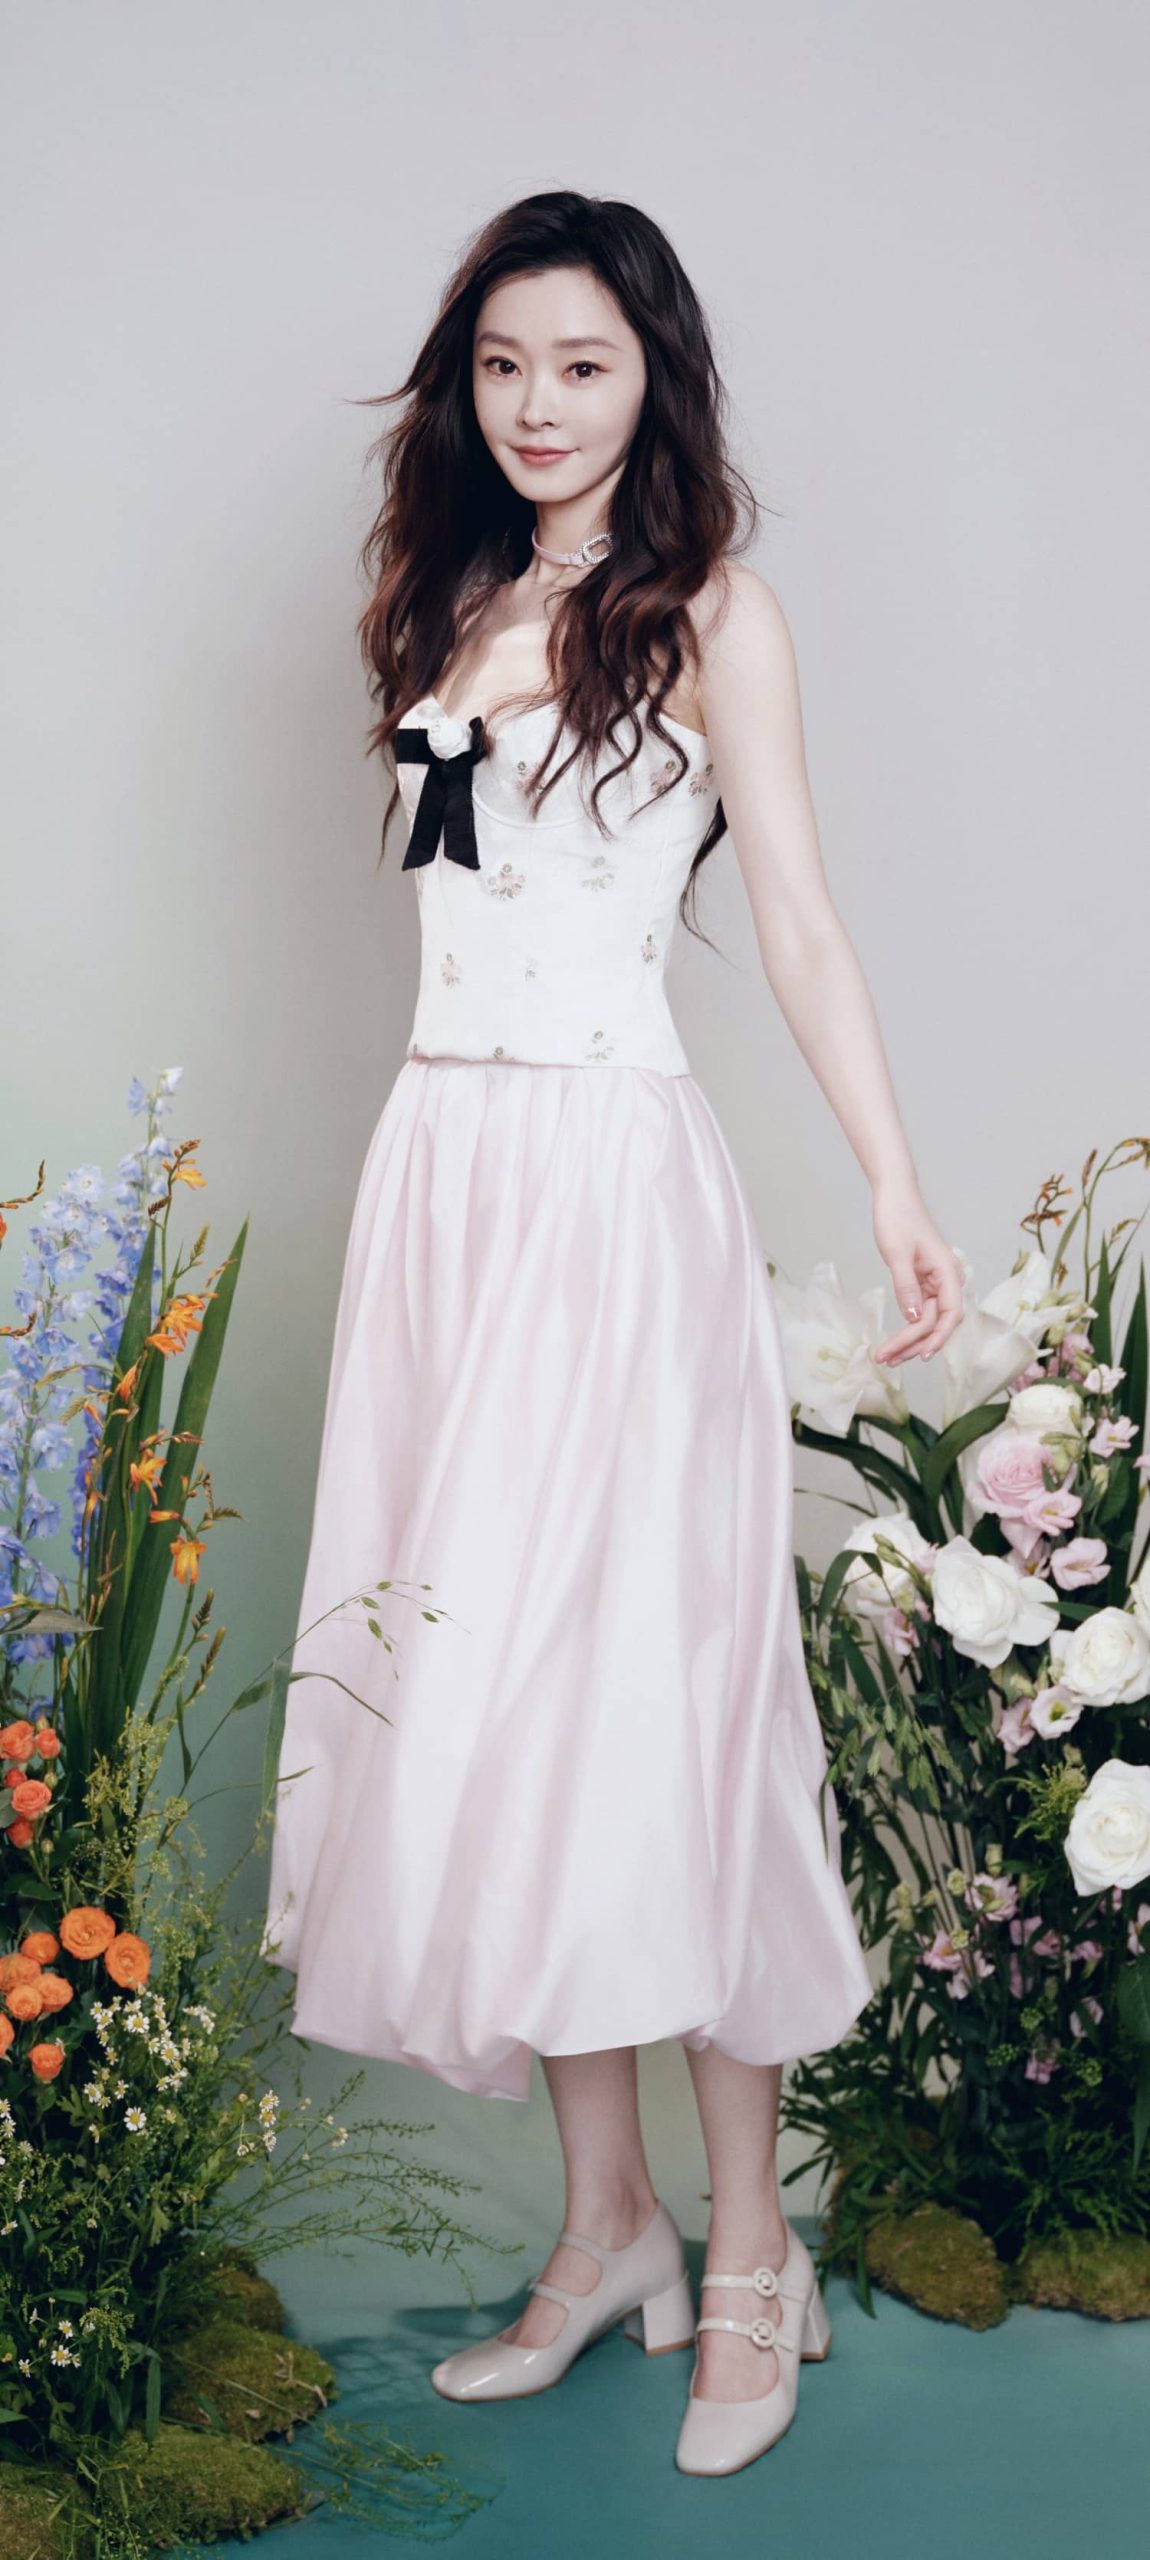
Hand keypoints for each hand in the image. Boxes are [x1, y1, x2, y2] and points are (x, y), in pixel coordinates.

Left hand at [871, 1183, 963, 1364]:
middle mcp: (947, 1279)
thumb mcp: (897, 1254)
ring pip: (928, 1320)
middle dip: (914, 1343)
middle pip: (937, 1322)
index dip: (938, 1337)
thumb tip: (914, 1319)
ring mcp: (936, 1283)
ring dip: (909, 1339)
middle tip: (888, 1359)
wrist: (895, 1196)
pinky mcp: (924, 1283)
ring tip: (886, 1357)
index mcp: (948, 1271)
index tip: (921, 1355)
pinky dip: (907, 1326)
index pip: (950, 1313)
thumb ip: (906, 1287)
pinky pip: (920, 1311)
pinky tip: (894, 1341)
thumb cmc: (898, 1218)